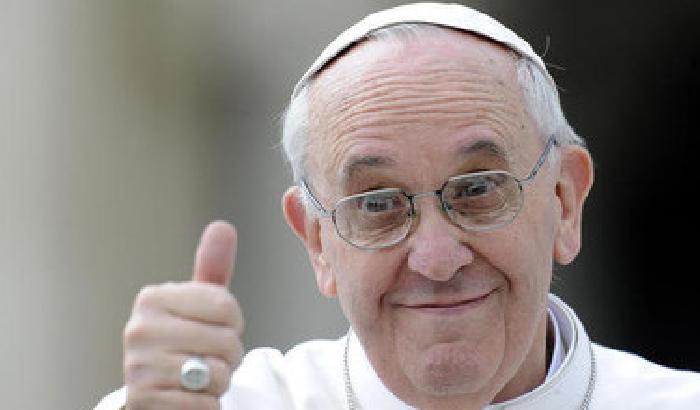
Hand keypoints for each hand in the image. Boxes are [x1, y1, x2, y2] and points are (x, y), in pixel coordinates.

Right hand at [123, 221, 243, 408]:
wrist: (158, 394)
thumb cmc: (185, 342)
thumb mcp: (198, 305)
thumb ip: (212, 268)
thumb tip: (223, 226)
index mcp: (152, 298)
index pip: (226, 306)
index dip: (234, 323)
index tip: (215, 328)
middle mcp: (139, 329)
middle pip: (226, 341)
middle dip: (229, 356)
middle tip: (209, 357)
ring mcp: (138, 367)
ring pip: (217, 374)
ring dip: (218, 382)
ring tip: (198, 377)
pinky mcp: (145, 401)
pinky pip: (205, 404)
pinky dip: (207, 405)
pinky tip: (189, 397)